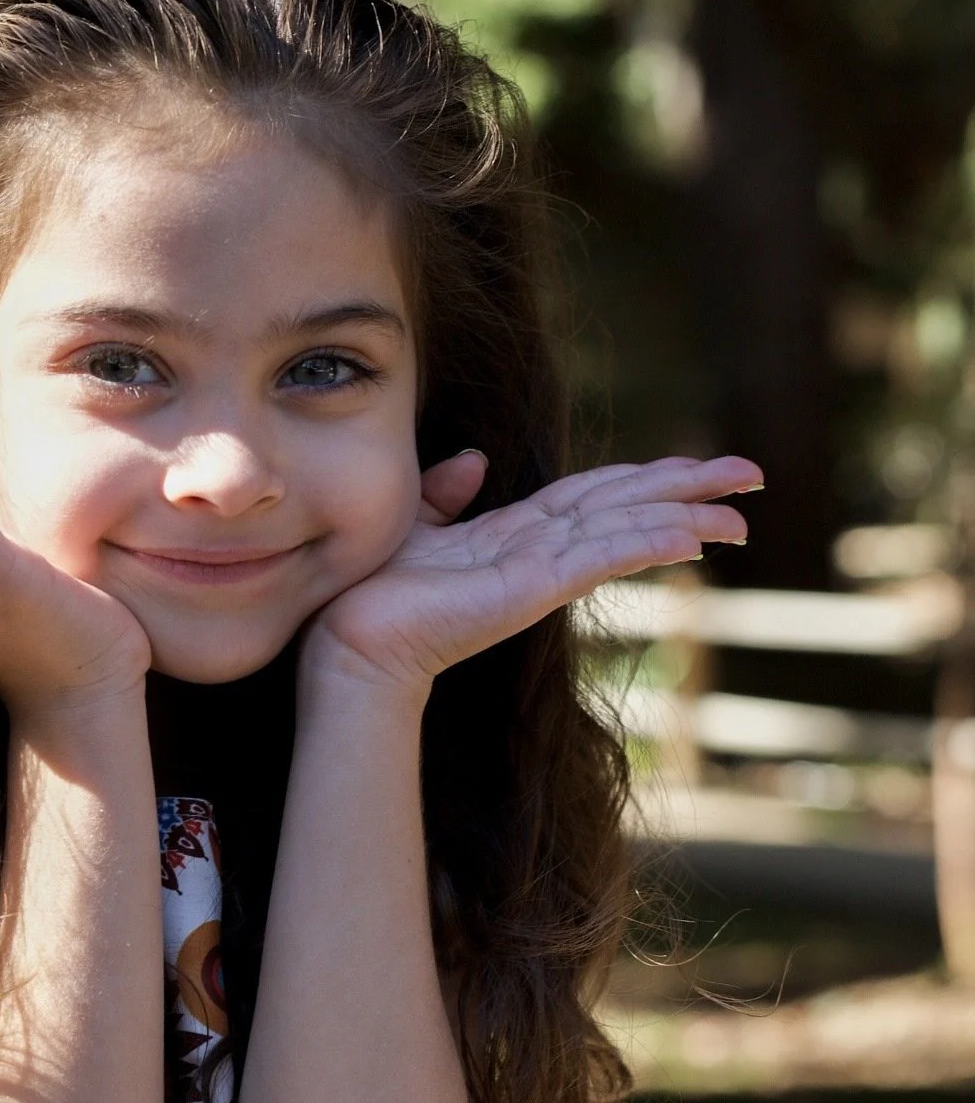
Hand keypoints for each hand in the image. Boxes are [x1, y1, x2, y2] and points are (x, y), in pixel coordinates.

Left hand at [306, 453, 758, 693]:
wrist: (348, 642)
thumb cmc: (374, 592)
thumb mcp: (416, 524)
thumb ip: (446, 494)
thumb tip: (473, 461)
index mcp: (515, 537)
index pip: (595, 496)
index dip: (646, 478)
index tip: (697, 469)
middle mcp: (537, 553)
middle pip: (626, 507)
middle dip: (689, 489)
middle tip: (753, 474)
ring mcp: (538, 574)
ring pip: (624, 532)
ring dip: (685, 519)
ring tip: (741, 512)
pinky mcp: (529, 591)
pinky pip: (596, 559)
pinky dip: (641, 545)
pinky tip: (687, 537)